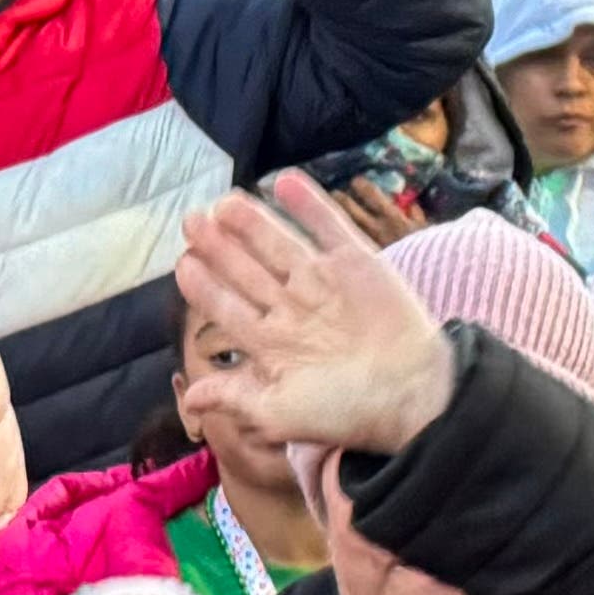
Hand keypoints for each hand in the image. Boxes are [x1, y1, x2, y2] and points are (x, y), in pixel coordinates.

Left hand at [173, 176, 455, 458]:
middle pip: (247, 270)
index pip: (228, 308)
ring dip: (251, 222)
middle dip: (218, 246)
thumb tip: (191, 400)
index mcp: (273, 343)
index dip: (204, 286)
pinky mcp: (357, 262)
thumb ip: (234, 396)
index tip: (183, 263)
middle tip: (191, 220)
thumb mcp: (278, 412)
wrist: (410, 393)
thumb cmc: (344, 411)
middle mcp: (294, 308)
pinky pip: (328, 226)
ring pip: (279, 243)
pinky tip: (282, 182)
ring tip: (224, 202)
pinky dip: (308, 204)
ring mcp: (324, 283)